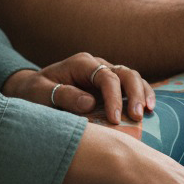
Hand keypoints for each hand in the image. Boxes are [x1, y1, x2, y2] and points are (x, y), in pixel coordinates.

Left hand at [3, 53, 154, 123]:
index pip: (105, 76)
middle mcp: (97, 65)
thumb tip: (89, 103)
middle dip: (134, 94)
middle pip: (125, 73)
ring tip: (147, 113)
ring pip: (133, 77)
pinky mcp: (111, 85)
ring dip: (143, 94)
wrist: (33, 90)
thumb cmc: (34, 93)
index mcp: (81, 64)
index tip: (115, 119)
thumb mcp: (40, 93)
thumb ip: (63, 95)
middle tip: (137, 116)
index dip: (113, 97)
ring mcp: (106, 73)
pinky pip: (132, 86)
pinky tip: (150, 109)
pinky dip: (143, 95)